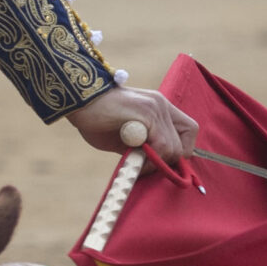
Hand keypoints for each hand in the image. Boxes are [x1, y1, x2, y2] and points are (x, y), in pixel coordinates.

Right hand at [65, 85, 200, 169]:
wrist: (77, 99)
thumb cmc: (95, 118)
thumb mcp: (124, 136)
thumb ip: (141, 147)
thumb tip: (151, 166)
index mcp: (158, 107)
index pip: (188, 131)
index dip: (179, 150)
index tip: (160, 160)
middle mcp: (162, 105)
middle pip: (185, 143)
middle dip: (167, 160)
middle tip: (144, 164)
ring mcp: (156, 108)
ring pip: (174, 148)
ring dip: (156, 162)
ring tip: (135, 160)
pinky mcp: (148, 114)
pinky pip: (162, 146)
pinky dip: (150, 159)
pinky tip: (133, 156)